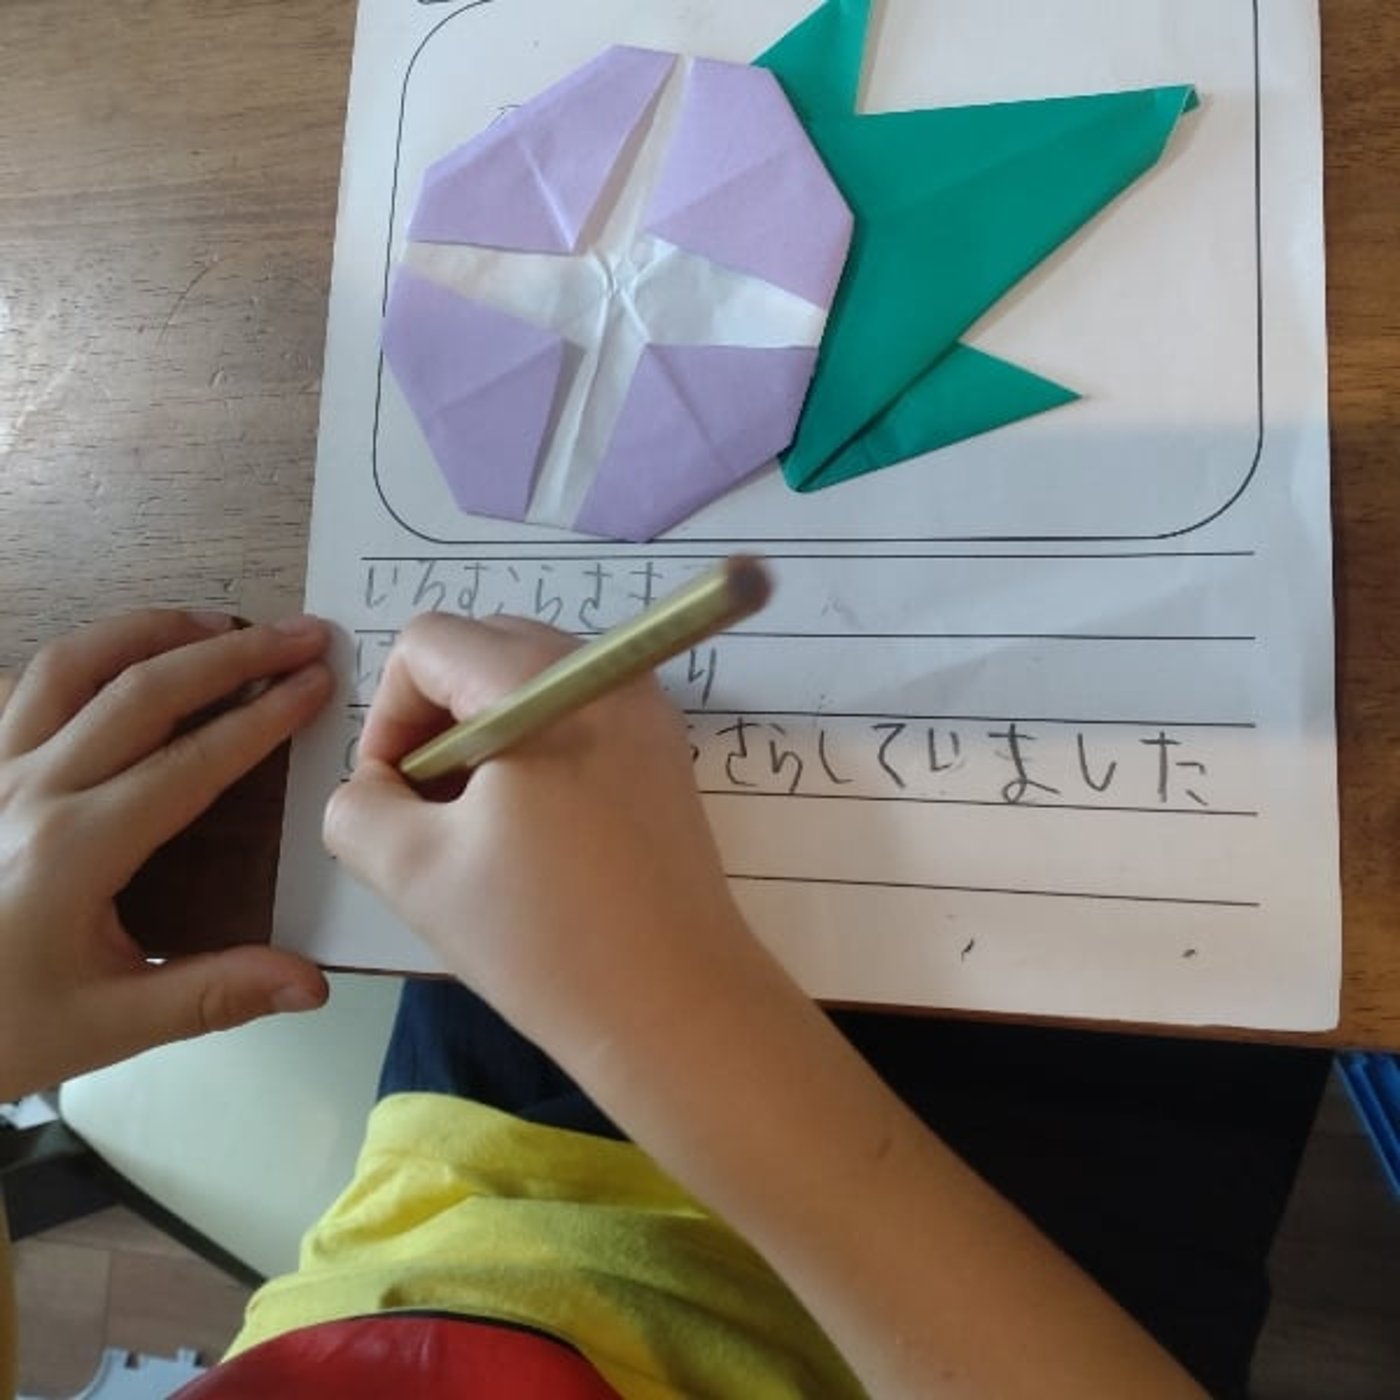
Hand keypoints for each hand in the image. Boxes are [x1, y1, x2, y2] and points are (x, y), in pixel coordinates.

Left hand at [0, 610, 333, 1100]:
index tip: (317, 683)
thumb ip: (214, 995)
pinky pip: (19, 690)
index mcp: (76, 849)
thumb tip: (312, 983)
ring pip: (70, 666)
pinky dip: (76, 661)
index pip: (192, 761)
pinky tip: (115, 662)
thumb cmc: (0, 1029)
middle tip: (298, 633)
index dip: (263, 716)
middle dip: (232, 653)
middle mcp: (29, 791)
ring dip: (151, 632)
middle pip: (142, 691)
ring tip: (216, 623)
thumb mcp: (109, 1025)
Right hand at [323, 613, 760, 1064]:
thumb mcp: (414, 871)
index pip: (428, 643)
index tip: (393, 799)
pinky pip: (574, 711)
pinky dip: (532, 748)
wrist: (676, 1008)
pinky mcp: (664, 750)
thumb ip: (357, 808)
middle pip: (481, 648)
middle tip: (429, 810)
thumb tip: (371, 788)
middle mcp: (603, 671)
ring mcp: (645, 707)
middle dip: (434, 719)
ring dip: (481, 735)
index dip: (389, 717)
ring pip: (528, 681)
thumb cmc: (543, 937)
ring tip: (475, 826)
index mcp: (541, 682)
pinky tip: (528, 830)